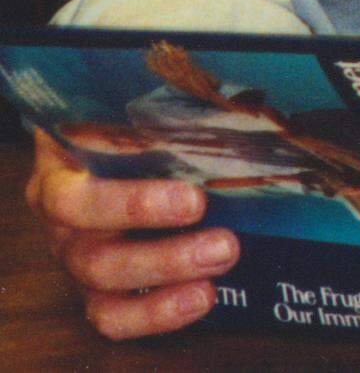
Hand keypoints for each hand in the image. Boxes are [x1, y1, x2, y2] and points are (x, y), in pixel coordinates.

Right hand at [26, 129, 239, 338]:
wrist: (94, 151)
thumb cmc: (115, 130)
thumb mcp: (126, 117)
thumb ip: (157, 121)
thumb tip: (221, 116)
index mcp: (60, 178)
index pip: (77, 199)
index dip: (134, 206)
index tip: (195, 199)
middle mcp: (62, 227)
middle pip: (96, 257)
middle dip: (165, 256)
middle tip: (225, 243)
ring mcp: (76, 262)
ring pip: (105, 289)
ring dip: (169, 280)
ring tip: (221, 262)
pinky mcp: (93, 292)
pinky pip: (115, 317)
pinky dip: (158, 313)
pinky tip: (200, 297)